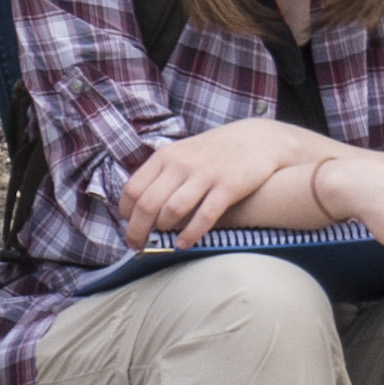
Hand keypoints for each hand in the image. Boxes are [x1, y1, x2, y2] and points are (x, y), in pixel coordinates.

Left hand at [117, 116, 326, 247]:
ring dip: (163, 231)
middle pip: (148, 204)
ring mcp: (204, 175)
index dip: (126, 213)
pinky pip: (204, 216)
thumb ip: (161, 174)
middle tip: (137, 245)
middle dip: (138, 230)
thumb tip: (139, 204)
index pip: (132, 189)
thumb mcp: (182, 153)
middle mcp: (180, 165)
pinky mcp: (228, 187)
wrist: (257, 139)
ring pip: (172, 210)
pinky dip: (190, 234)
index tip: (128, 226)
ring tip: (161, 243)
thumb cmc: (214, 152)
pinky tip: (183, 245)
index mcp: (164, 157)